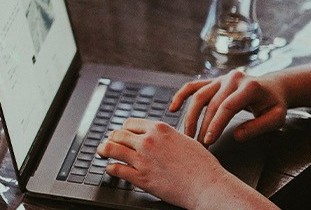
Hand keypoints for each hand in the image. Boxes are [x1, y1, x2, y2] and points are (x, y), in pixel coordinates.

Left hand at [99, 119, 247, 207]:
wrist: (208, 186)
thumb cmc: (203, 166)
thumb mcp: (186, 140)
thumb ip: (168, 136)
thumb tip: (159, 136)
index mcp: (159, 129)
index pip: (130, 123)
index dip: (125, 130)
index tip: (123, 134)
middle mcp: (148, 141)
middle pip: (118, 134)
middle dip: (112, 138)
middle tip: (110, 143)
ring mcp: (142, 159)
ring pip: (111, 148)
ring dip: (104, 150)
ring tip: (102, 152)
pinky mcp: (140, 177)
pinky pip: (115, 169)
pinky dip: (110, 168)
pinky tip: (111, 169)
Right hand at [173, 70, 289, 144]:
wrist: (272, 87)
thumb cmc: (274, 104)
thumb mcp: (276, 118)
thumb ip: (258, 127)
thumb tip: (236, 136)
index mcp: (249, 87)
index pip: (227, 106)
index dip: (216, 124)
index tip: (209, 141)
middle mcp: (232, 79)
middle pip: (211, 103)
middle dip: (203, 125)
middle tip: (199, 144)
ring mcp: (221, 78)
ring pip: (199, 95)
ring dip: (190, 116)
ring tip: (187, 134)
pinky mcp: (213, 81)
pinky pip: (193, 86)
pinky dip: (181, 96)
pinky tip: (173, 108)